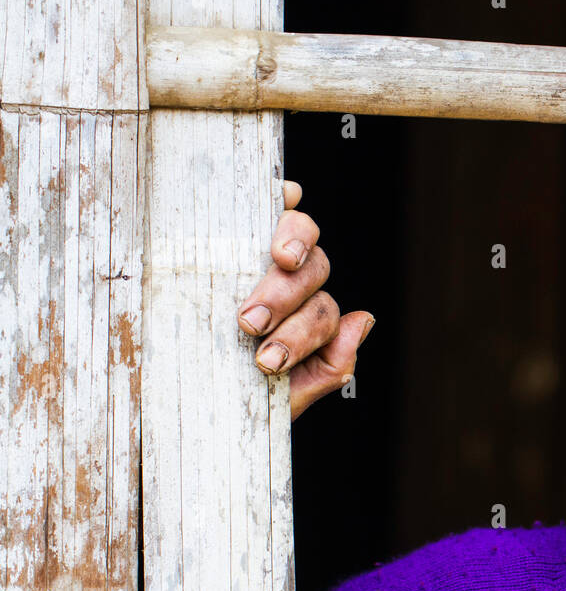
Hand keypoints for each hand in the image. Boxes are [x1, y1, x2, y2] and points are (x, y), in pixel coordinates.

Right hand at [238, 181, 374, 419]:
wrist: (176, 391)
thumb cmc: (231, 391)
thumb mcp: (283, 395)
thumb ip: (330, 365)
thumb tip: (365, 320)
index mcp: (307, 318)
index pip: (324, 313)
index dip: (304, 333)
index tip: (267, 362)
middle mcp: (296, 282)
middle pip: (315, 273)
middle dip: (285, 300)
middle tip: (248, 324)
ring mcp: (268, 252)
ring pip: (303, 234)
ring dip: (288, 250)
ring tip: (254, 274)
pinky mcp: (239, 227)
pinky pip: (274, 202)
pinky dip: (286, 197)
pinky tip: (285, 196)